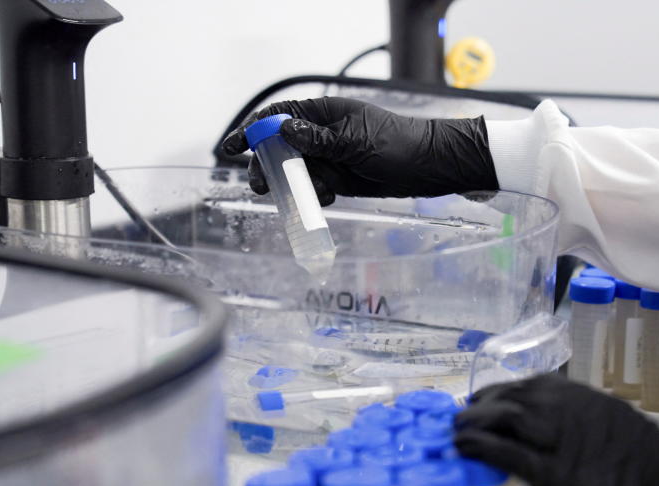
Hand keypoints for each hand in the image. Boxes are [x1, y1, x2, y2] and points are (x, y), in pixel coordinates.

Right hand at [221, 97, 497, 203]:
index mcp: (323, 113)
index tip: (231, 147)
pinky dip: (315, 196)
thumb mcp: (356, 141)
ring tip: (308, 195)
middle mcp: (321, 134)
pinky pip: (314, 188)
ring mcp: (329, 157)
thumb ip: (318, 139)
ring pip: (296, 172)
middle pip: (279, 148)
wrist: (428, 168)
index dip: (252, 129)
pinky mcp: (338, 178)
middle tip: (263, 185)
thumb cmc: (397, 145)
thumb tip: (284, 129)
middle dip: (268, 167)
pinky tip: (328, 199)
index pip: (277, 116)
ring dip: (295, 186)